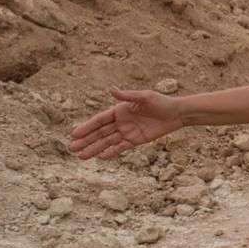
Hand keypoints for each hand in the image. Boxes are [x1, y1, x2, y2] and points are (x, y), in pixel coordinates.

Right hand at [69, 89, 183, 159]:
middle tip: (72, 149)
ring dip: (94, 148)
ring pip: (107, 142)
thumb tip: (111, 89)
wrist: (176, 114)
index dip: (86, 127)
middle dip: (86, 141)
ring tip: (81, 156)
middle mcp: (120, 121)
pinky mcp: (136, 140)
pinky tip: (101, 157)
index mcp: (119, 110)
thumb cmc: (161, 102)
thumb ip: (128, 96)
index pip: (99, 120)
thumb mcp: (145, 97)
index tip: (74, 134)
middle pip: (100, 133)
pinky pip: (121, 147)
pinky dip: (111, 152)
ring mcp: (127, 132)